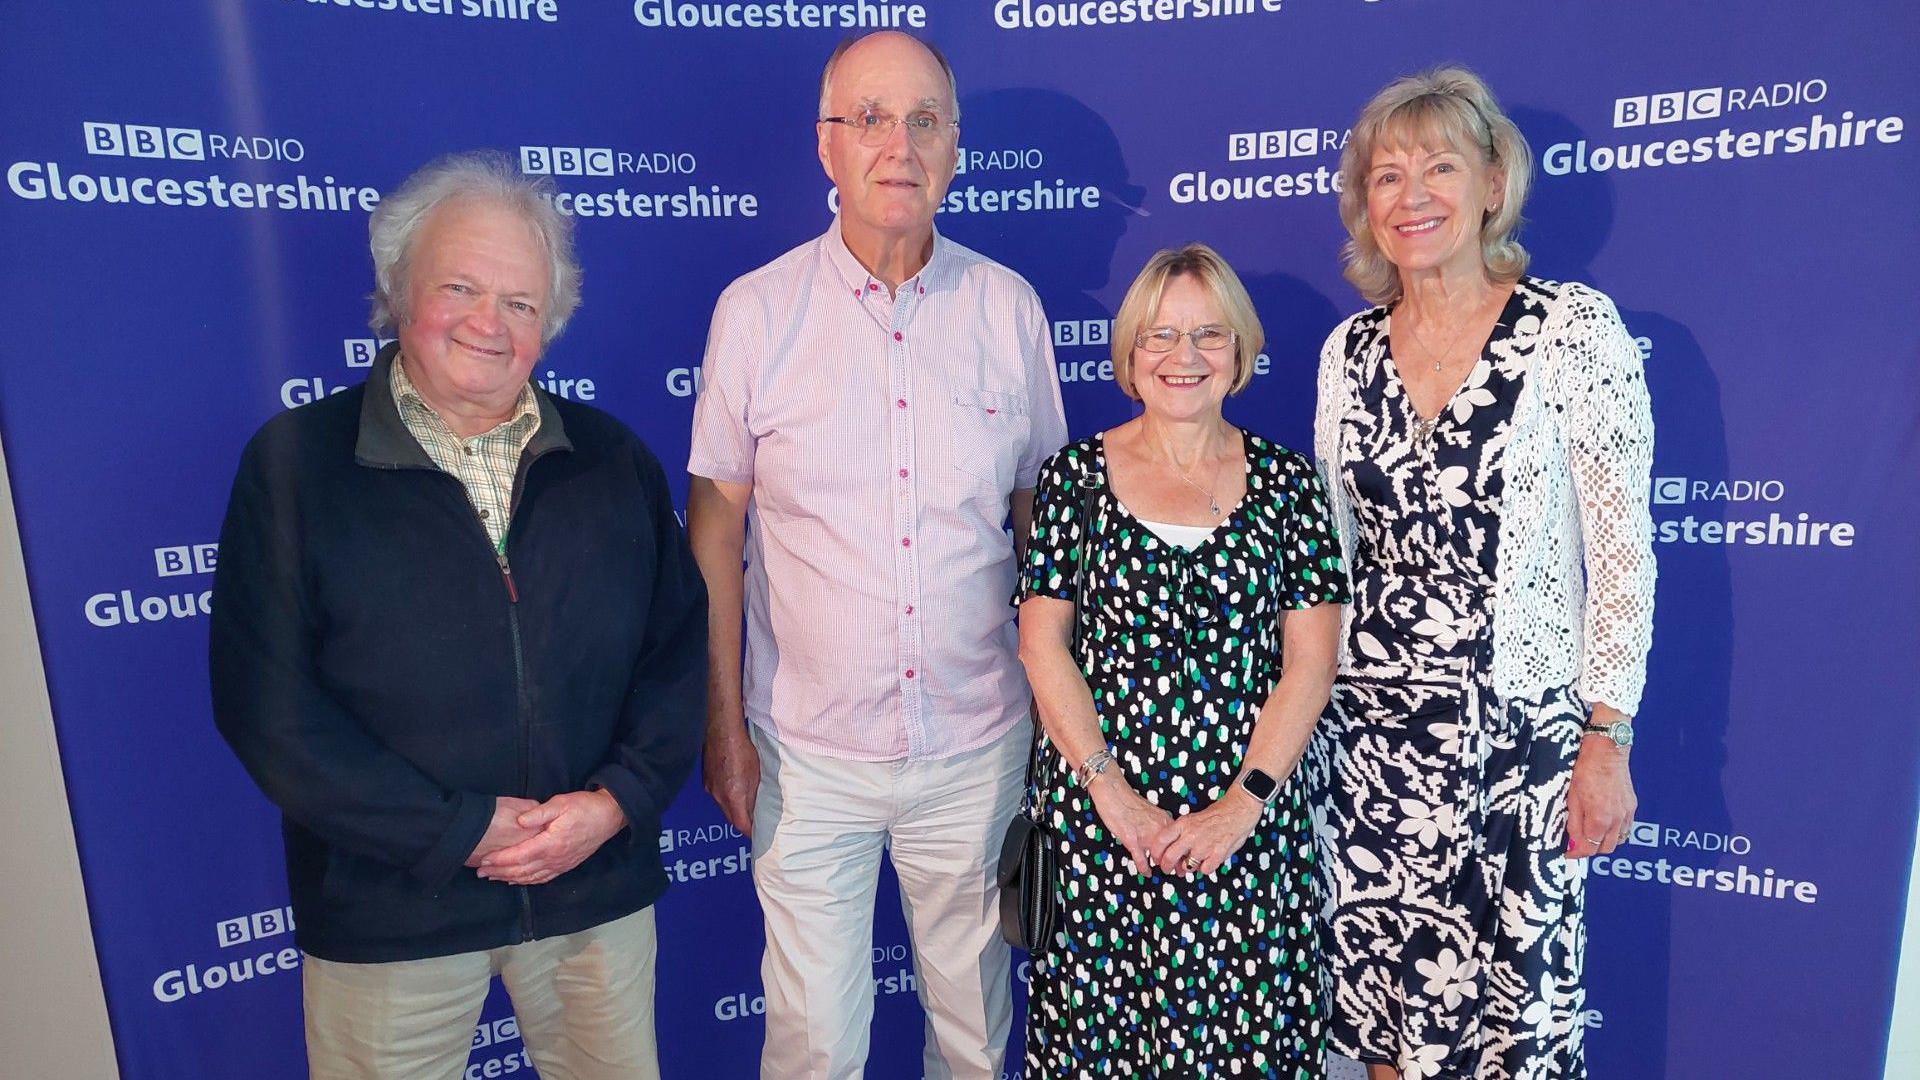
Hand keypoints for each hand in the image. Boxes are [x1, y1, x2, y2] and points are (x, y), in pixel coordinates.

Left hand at [478, 790, 626, 884]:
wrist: (609, 816)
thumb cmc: (584, 807)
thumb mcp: (560, 803)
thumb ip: (538, 813)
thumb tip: (519, 821)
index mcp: (551, 844)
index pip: (519, 856)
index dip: (500, 859)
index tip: (484, 860)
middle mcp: (555, 859)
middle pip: (522, 870)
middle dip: (500, 872)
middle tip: (480, 872)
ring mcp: (561, 864)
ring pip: (531, 877)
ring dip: (510, 878)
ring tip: (493, 878)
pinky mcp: (566, 865)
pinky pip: (543, 878)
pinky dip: (527, 881)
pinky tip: (517, 880)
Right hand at [702, 721, 759, 835]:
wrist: (722, 730)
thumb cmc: (743, 749)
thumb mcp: (755, 774)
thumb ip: (753, 796)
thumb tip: (754, 811)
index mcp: (733, 796)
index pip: (740, 825)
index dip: (750, 832)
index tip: (757, 834)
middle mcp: (718, 796)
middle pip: (730, 818)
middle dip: (741, 822)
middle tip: (753, 822)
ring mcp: (710, 788)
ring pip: (722, 807)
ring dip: (733, 809)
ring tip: (745, 804)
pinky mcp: (706, 779)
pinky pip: (716, 795)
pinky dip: (725, 797)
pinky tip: (733, 788)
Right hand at [1088, 775, 1173, 875]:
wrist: (1113, 792)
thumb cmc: (1129, 800)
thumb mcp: (1151, 812)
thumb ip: (1158, 824)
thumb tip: (1163, 836)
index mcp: (1164, 820)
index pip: (1179, 840)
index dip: (1183, 851)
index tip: (1185, 858)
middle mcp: (1158, 828)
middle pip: (1172, 851)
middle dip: (1176, 863)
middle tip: (1179, 871)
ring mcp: (1145, 835)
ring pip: (1159, 857)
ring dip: (1163, 866)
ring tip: (1166, 873)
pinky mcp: (1131, 840)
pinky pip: (1141, 860)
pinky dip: (1145, 868)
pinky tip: (1147, 873)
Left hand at [1151, 791, 1262, 876]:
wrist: (1238, 810)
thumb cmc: (1216, 814)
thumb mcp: (1192, 818)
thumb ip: (1181, 832)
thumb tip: (1170, 847)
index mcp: (1183, 824)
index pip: (1160, 840)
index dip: (1156, 852)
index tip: (1157, 858)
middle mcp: (1190, 835)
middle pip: (1169, 857)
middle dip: (1166, 867)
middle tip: (1168, 869)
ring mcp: (1204, 846)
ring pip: (1187, 866)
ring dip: (1189, 867)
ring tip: (1194, 861)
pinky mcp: (1217, 854)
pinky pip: (1205, 870)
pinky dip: (1206, 868)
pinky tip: (1209, 861)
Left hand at [1566, 719, 1635, 859]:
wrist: (1607, 751)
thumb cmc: (1586, 770)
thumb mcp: (1572, 798)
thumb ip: (1574, 823)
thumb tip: (1573, 843)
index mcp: (1599, 818)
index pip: (1589, 848)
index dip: (1576, 853)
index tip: (1568, 852)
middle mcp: (1617, 820)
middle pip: (1605, 849)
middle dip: (1590, 850)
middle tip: (1578, 843)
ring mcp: (1627, 813)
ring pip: (1618, 841)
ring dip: (1604, 841)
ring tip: (1591, 833)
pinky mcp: (1632, 806)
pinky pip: (1625, 828)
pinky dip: (1615, 832)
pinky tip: (1605, 823)